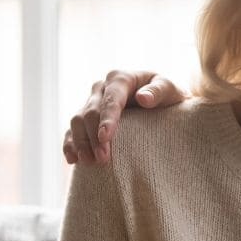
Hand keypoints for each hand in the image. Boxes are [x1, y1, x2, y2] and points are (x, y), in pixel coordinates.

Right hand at [62, 69, 187, 164]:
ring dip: (81, 142)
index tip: (105, 137)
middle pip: (91, 112)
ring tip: (88, 162)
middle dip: (94, 136)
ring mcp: (92, 102)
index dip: (106, 119)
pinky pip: (73, 130)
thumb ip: (159, 91)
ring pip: (77, 121)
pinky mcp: (87, 117)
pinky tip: (72, 160)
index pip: (111, 99)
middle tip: (102, 158)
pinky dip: (70, 144)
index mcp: (120, 79)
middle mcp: (102, 88)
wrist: (162, 102)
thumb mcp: (170, 89)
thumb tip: (143, 98)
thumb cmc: (168, 95)